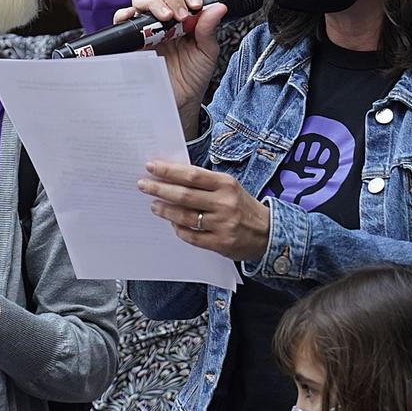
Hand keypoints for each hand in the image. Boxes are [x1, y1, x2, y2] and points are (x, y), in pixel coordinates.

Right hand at [117, 0, 225, 125]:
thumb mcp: (207, 53)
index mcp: (185, 16)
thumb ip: (209, 29)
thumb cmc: (192, 77)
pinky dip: (124, 14)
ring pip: (141, 0)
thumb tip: (218, 6)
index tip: (196, 6)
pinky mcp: (132, 40)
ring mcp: (147, 28)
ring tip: (165, 19)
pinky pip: (122, 20)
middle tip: (181, 16)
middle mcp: (164, 18)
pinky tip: (133, 17)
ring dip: (153, 3)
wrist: (178, 102)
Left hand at [139, 160, 270, 262]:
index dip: (169, 171)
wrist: (268, 232)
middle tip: (143, 185)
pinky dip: (179, 229)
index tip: (151, 167)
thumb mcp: (229, 188)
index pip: (192, 175)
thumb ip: (205, 183)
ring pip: (185, 217)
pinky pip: (192, 236)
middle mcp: (224, 203)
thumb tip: (172, 177)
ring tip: (154, 205)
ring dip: (165, 211)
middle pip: (184, 195)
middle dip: (160, 189)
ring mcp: (222, 224)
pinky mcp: (220, 243)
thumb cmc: (242, 206)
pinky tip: (172, 223)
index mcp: (226, 184)